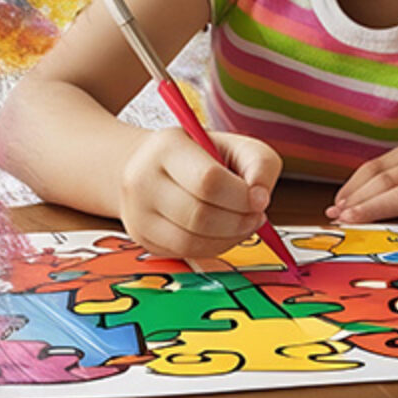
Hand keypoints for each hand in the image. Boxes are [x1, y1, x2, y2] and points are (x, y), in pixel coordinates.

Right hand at [118, 127, 281, 259]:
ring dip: (228, 239)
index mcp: (167, 146)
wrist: (151, 164)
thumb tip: (260, 198)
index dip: (241, 197)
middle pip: (199, 215)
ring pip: (190, 241)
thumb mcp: (235, 145)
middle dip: (238, 222)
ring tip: (242, 224)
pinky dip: (212, 248)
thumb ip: (259, 163)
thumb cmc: (199, 154)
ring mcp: (137, 212)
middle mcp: (142, 178)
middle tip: (255, 216)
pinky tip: (222, 233)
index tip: (260, 200)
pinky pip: (183, 253)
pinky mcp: (141, 237)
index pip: (208, 180)